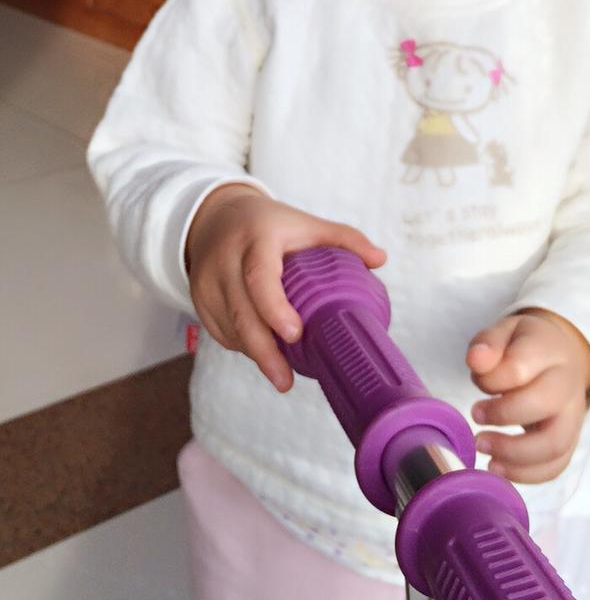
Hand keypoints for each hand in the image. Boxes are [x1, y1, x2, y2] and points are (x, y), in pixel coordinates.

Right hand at [185, 185, 385, 392]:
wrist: (216, 217)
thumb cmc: (269, 225)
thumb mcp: (305, 222)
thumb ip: (344, 238)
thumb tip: (381, 260)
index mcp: (256, 239)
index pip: (259, 276)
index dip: (274, 307)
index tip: (293, 334)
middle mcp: (225, 260)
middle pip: (241, 312)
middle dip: (263, 351)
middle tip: (286, 382)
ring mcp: (207, 283)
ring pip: (230, 328)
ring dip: (255, 352)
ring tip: (281, 373)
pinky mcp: (199, 301)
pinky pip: (221, 333)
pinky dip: (243, 346)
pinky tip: (262, 353)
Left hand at [466, 309, 589, 483]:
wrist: (560, 358)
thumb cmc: (524, 347)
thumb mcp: (505, 331)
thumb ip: (489, 343)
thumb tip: (476, 360)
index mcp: (549, 349)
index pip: (520, 367)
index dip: (491, 379)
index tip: (477, 380)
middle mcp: (568, 383)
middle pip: (544, 405)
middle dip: (503, 415)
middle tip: (475, 415)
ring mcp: (574, 415)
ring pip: (554, 444)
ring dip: (513, 454)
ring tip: (482, 447)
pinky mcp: (571, 440)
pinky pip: (556, 465)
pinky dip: (525, 474)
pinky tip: (498, 466)